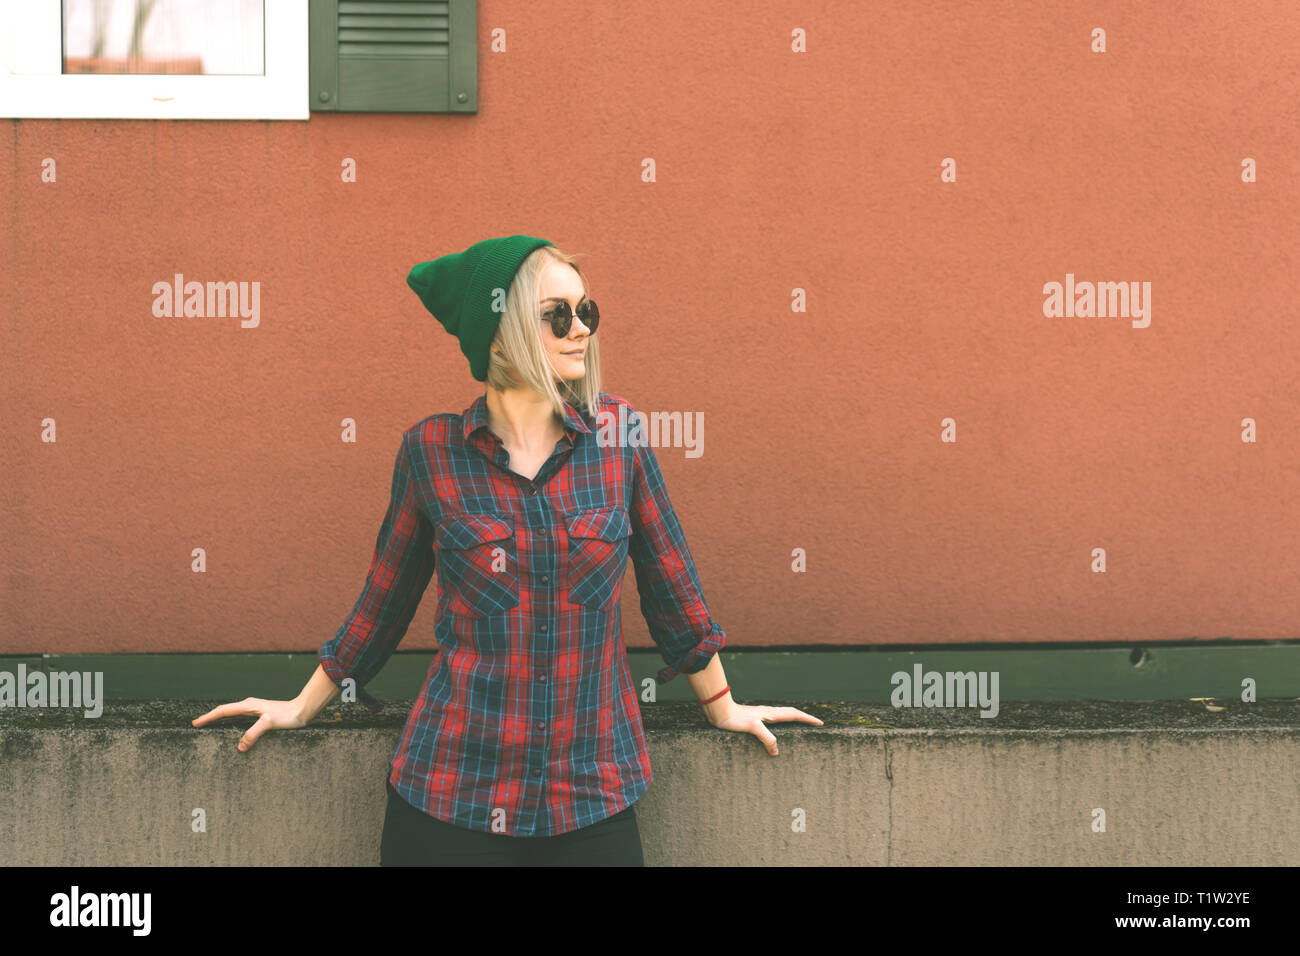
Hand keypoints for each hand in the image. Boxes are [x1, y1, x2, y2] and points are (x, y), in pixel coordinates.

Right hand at [191, 697, 306, 751]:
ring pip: (231, 716)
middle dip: (210, 718)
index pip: (222, 711)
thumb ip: (253, 733)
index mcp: (248, 706)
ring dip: (219, 721)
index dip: (208, 717)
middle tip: (196, 725)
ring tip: (208, 728)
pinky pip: (240, 719)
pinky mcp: (260, 716)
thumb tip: (240, 747)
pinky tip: (229, 729)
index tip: (195, 723)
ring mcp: (254, 710)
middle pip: (224, 712)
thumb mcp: (269, 723)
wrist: (303, 711)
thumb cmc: (288, 716)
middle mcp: (249, 706)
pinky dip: (230, 724)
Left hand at [705, 702, 823, 755]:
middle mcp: (768, 713)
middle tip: (815, 723)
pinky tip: (777, 732)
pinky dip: (781, 725)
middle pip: (791, 713)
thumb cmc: (734, 719)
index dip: (808, 719)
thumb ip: (766, 738)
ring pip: (782, 716)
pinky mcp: (754, 719)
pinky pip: (774, 721)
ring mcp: (762, 715)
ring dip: (794, 719)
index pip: (794, 715)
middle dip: (804, 718)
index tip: (820, 723)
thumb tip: (776, 752)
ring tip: (801, 726)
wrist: (719, 712)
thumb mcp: (752, 728)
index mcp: (771, 714)